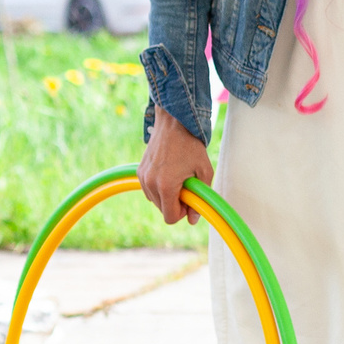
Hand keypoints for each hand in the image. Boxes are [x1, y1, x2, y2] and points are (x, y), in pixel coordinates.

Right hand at [139, 111, 213, 225]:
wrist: (173, 123)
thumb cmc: (191, 145)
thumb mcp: (204, 171)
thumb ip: (200, 197)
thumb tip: (194, 220)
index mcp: (165, 185)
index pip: (170, 217)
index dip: (183, 213)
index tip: (191, 200)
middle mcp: (149, 183)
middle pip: (163, 210)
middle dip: (177, 204)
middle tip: (188, 186)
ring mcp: (142, 177)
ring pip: (155, 201)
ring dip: (168, 196)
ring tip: (179, 178)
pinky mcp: (139, 172)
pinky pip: (149, 191)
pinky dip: (159, 188)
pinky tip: (170, 173)